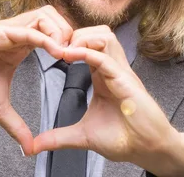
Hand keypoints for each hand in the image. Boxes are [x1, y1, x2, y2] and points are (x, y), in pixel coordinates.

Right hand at [0, 5, 71, 154]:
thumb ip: (15, 125)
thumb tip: (28, 148)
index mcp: (21, 45)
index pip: (54, 33)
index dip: (70, 44)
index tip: (80, 64)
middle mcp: (18, 33)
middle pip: (55, 17)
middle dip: (71, 33)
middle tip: (78, 56)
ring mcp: (9, 30)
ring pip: (45, 15)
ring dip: (61, 32)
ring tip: (67, 55)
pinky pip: (28, 29)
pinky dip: (45, 38)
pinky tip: (56, 53)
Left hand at [32, 26, 183, 175]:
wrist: (149, 150)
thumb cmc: (124, 139)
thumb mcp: (83, 136)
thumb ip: (59, 137)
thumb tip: (34, 146)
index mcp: (103, 76)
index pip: (89, 45)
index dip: (70, 43)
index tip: (50, 52)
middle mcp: (113, 69)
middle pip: (98, 32)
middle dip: (75, 34)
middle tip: (56, 48)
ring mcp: (121, 73)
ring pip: (105, 36)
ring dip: (83, 38)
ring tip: (64, 51)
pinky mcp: (125, 82)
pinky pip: (106, 58)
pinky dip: (87, 53)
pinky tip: (70, 56)